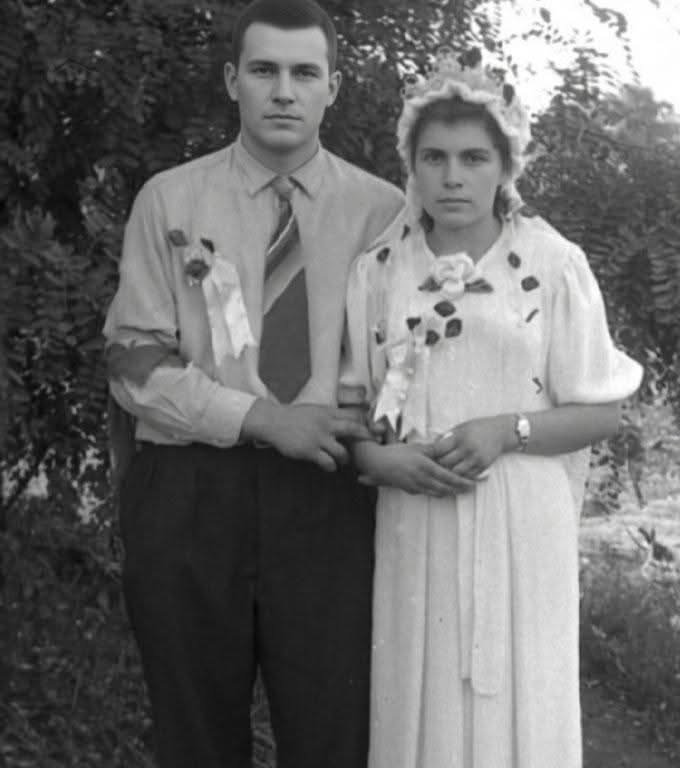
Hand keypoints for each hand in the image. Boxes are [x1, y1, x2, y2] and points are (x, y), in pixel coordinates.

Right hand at [242, 400, 372, 471]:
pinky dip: (332, 466)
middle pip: (354, 429)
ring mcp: (318, 438)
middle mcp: (326, 423)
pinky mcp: (309, 450)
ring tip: (344, 461)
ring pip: (343, 452)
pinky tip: (330, 466)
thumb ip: (331, 415)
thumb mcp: (315, 410)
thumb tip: (348, 421)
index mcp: (328, 412)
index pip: (353, 416)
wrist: (273, 422)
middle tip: (371, 446)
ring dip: (346, 459)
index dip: (365, 424)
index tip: (372, 431)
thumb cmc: (294, 417)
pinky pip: (328, 462)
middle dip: (366, 438)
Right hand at [355, 441, 476, 496]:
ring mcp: (415, 486)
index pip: (448, 476)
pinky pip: (427, 493)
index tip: (474, 483)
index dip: (462, 481)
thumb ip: (433, 449)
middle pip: (445, 488)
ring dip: (450, 493)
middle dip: (459, 489)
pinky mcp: (410, 490)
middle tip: (471, 489)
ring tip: (460, 491)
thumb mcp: (416, 447)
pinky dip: (437, 492)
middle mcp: (421, 479)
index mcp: (425, 466)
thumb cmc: (396, 452)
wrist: (377, 463)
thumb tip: (449, 445)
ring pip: (437, 493)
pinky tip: (442, 490)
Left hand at [431, 415, 511, 477]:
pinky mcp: (483, 466)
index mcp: (460, 437)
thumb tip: (431, 447)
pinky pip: (467, 476)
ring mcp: (476, 459)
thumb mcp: (461, 427)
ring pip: (455, 473)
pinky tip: (457, 472)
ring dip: (449, 472)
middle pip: (445, 463)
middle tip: (435, 464)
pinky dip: (461, 476)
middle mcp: (468, 448)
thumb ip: (447, 437)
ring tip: (446, 469)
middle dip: (438, 464)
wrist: (501, 432)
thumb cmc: (477, 427)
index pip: (439, 449)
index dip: (431, 453)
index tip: (428, 455)